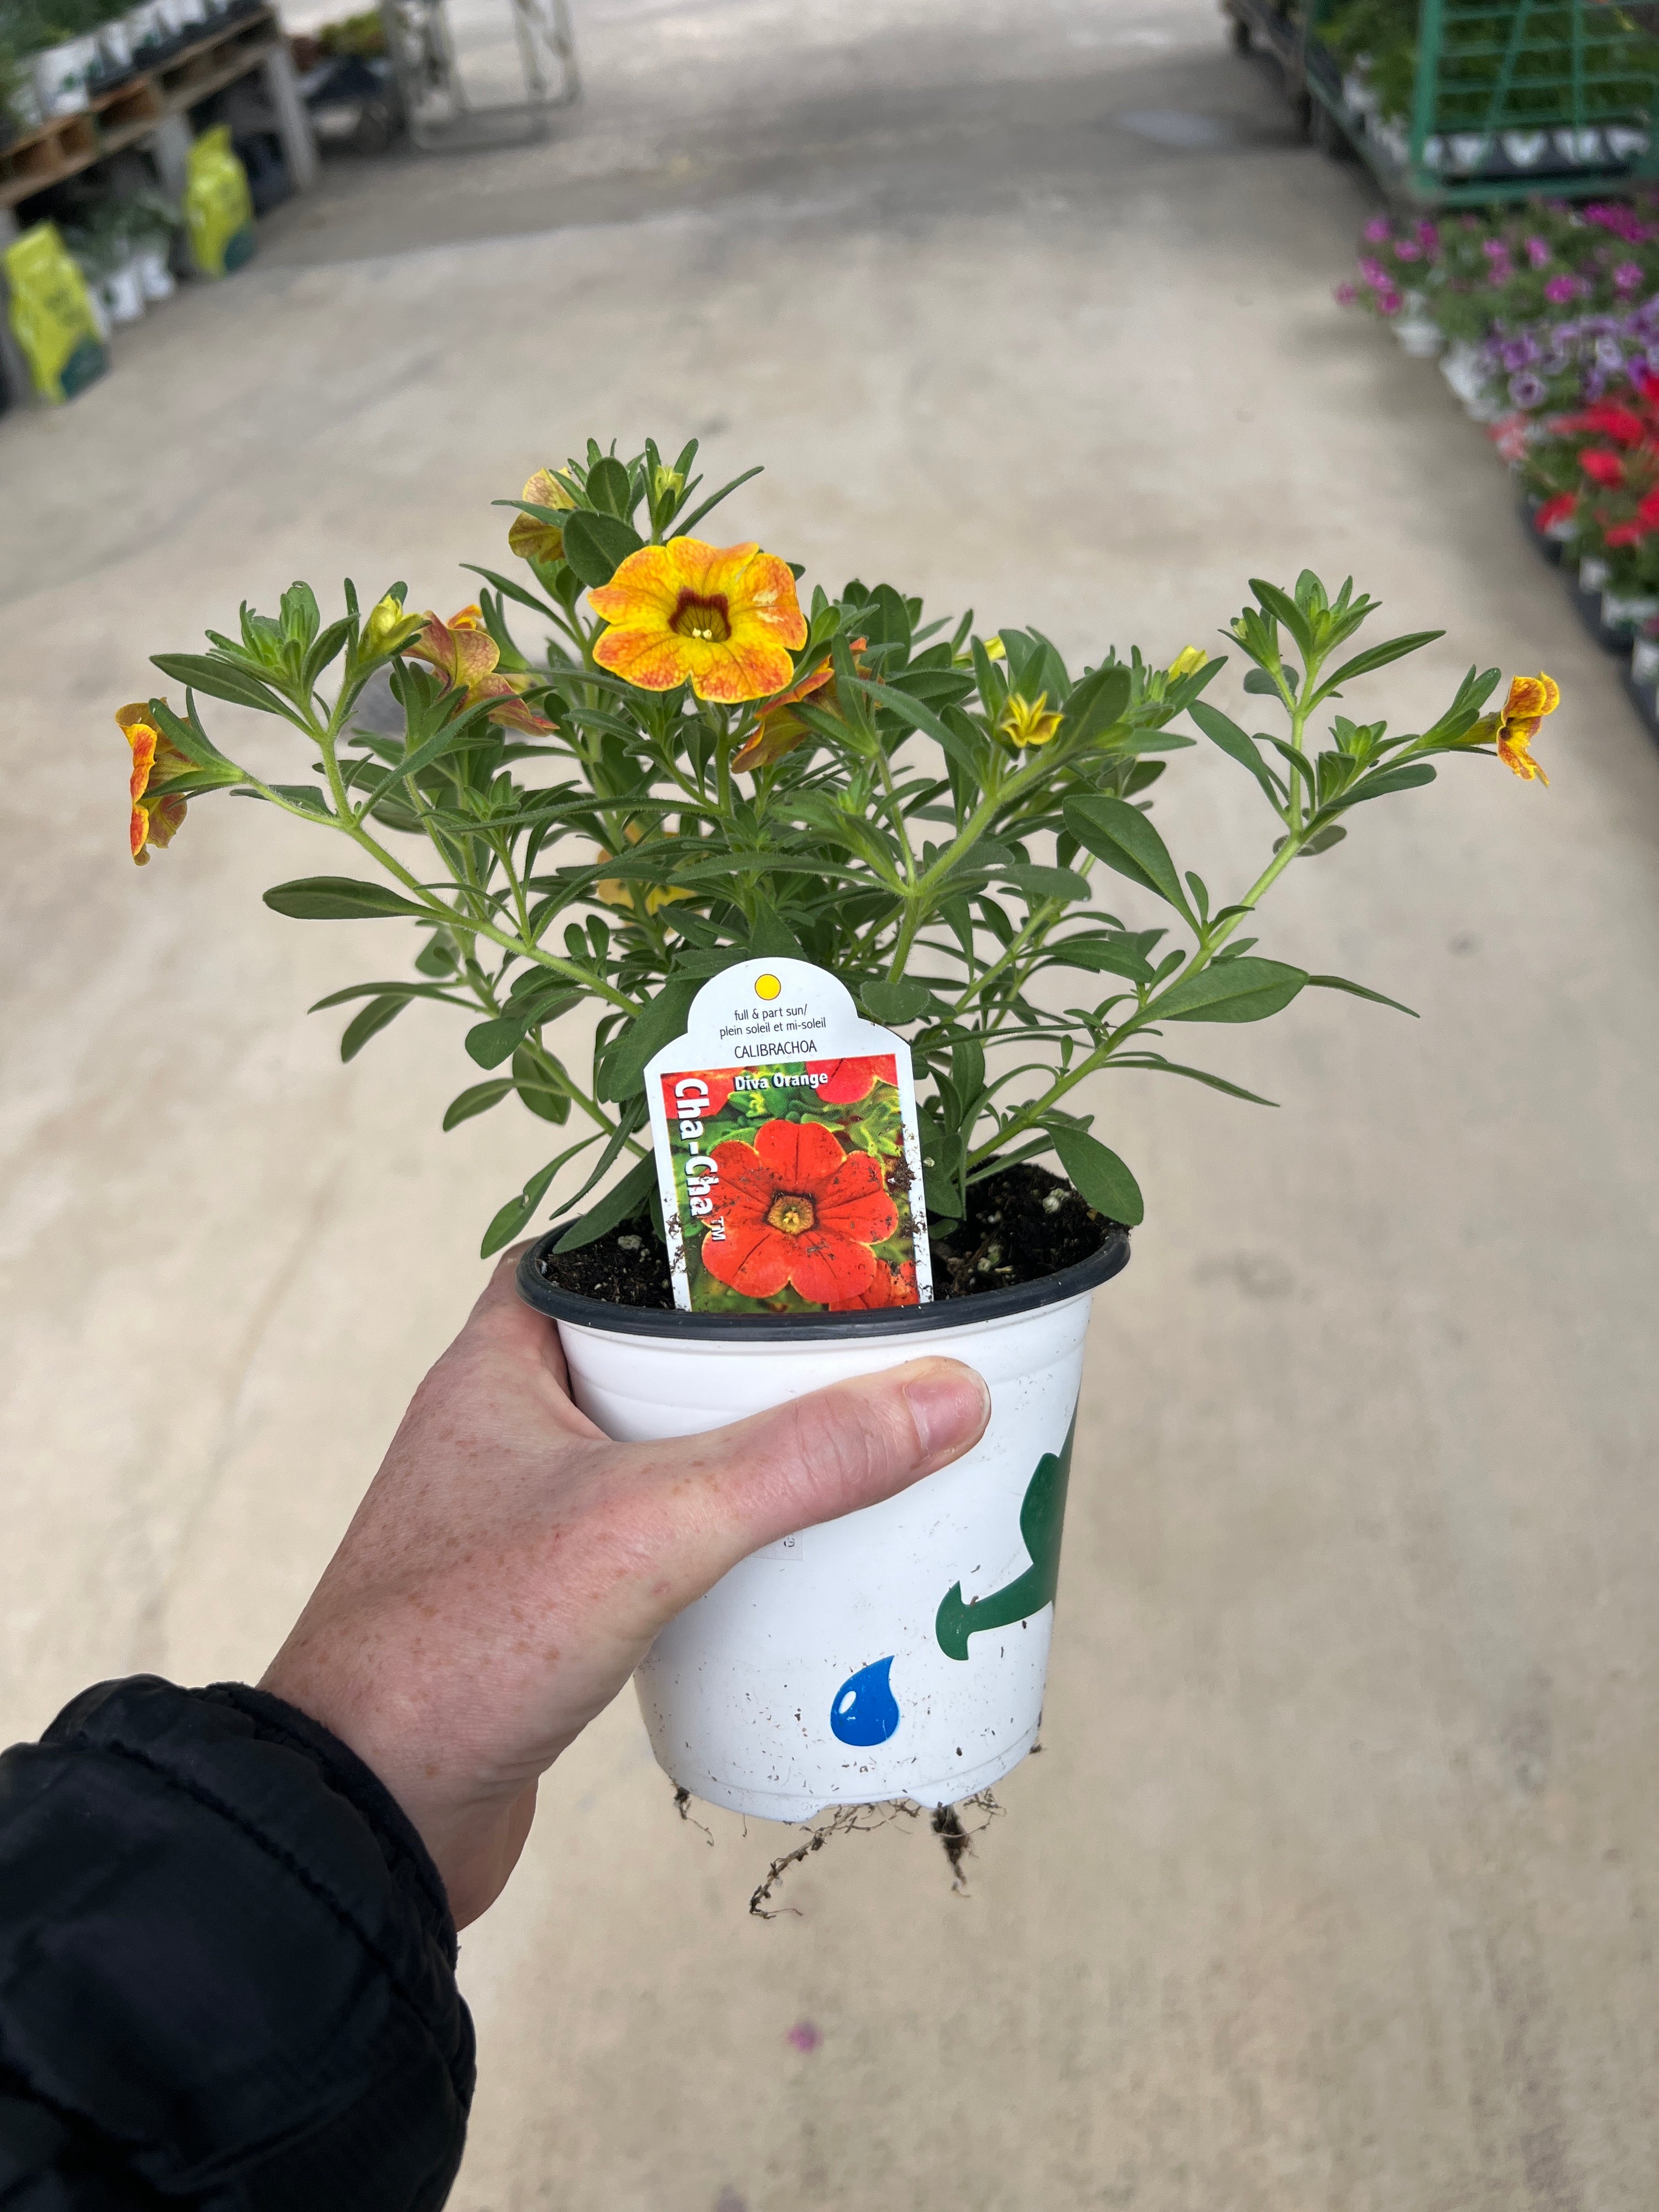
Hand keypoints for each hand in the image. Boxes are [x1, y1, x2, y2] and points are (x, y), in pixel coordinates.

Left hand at [261, 1251, 989, 1926]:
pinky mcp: (544, 1610)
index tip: (786, 1235)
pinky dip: (716, 1544)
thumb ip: (803, 1458)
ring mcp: (520, 1526)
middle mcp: (503, 1434)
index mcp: (499, 1368)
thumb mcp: (658, 1523)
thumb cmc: (467, 1639)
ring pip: (650, 1456)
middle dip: (743, 1352)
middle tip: (851, 1344)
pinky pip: (649, 1547)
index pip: (591, 1253)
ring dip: (737, 1453)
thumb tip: (949, 1395)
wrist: (364, 1818)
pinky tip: (788, 1562)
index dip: (682, 1231)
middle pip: (641, 1354)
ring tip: (848, 1444)